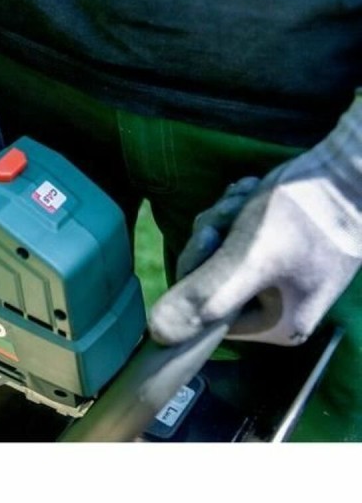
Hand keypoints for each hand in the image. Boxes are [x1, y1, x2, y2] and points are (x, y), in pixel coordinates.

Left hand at [148, 95, 361, 346]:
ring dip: (225, 217)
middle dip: (214, 235)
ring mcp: (281, 281)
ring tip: (248, 197)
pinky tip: (252, 192)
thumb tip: (158, 332)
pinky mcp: (279, 252)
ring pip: (221, 251)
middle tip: (234, 209)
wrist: (347, 170)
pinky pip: (237, 234)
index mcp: (276, 328)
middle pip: (211, 278)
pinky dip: (238, 209)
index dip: (198, 268)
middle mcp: (279, 311)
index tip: (213, 236)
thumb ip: (205, 296)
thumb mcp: (248, 257)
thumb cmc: (303, 214)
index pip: (203, 310)